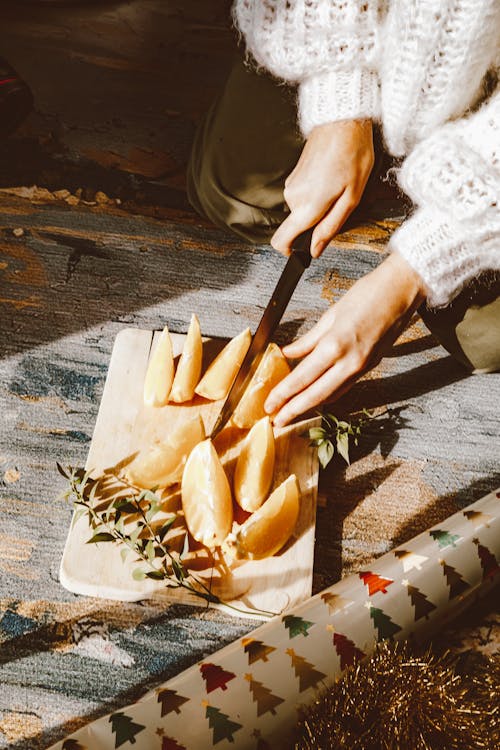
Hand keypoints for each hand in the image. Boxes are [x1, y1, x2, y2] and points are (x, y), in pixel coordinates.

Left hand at [264, 253, 426, 425]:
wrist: (403, 290)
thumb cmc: (368, 294)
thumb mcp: (331, 314)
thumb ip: (308, 340)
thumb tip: (287, 353)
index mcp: (335, 345)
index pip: (302, 378)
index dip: (283, 394)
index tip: (270, 405)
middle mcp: (350, 362)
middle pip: (316, 395)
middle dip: (293, 411)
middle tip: (276, 421)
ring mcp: (362, 367)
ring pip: (332, 395)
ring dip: (310, 406)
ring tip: (291, 412)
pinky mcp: (371, 367)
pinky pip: (345, 387)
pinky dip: (328, 395)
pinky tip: (316, 397)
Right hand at [271, 119, 373, 257]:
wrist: (343, 121)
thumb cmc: (353, 155)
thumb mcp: (352, 198)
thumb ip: (330, 227)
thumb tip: (315, 250)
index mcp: (307, 206)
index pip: (281, 241)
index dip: (291, 251)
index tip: (304, 250)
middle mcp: (293, 198)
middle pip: (298, 226)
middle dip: (316, 223)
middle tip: (338, 205)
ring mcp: (291, 186)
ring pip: (301, 211)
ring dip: (318, 206)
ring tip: (337, 187)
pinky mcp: (293, 176)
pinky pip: (302, 196)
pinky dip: (315, 194)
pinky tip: (331, 178)